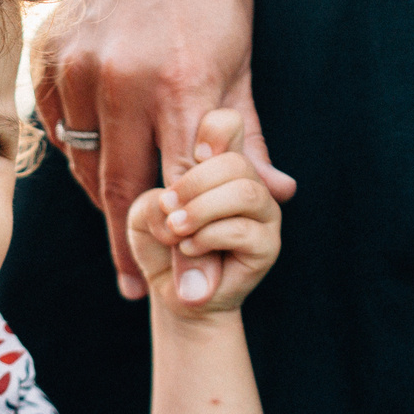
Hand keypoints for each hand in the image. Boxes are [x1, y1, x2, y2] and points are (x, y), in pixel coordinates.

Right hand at [33, 0, 292, 299]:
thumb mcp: (241, 62)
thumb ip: (249, 136)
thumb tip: (276, 195)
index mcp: (180, 82)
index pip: (181, 186)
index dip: (183, 246)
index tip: (183, 292)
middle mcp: (122, 78)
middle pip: (120, 188)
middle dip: (132, 245)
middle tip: (139, 286)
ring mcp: (77, 67)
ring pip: (84, 161)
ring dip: (106, 194)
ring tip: (130, 215)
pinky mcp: (47, 57)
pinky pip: (58, 129)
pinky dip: (79, 150)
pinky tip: (100, 156)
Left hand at [126, 110, 281, 314]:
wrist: (173, 290)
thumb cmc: (157, 242)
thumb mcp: (145, 211)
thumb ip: (158, 196)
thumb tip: (184, 206)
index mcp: (221, 159)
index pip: (228, 123)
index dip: (210, 133)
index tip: (189, 159)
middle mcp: (249, 179)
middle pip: (234, 159)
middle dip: (193, 184)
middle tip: (169, 208)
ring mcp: (263, 210)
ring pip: (245, 191)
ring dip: (202, 211)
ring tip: (176, 229)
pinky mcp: (268, 244)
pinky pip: (242, 229)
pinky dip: (207, 238)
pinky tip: (189, 248)